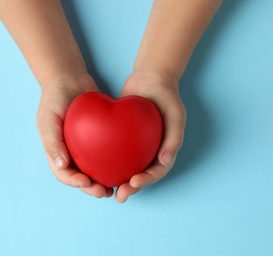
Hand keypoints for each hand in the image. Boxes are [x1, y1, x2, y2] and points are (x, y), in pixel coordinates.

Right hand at [37, 74, 113, 197]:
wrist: (69, 79)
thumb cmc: (54, 99)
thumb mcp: (48, 119)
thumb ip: (52, 142)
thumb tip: (61, 166)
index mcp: (57, 152)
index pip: (65, 174)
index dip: (75, 182)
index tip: (87, 183)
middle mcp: (71, 152)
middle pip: (82, 177)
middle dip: (92, 188)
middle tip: (104, 192)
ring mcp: (85, 146)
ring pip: (96, 168)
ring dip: (104, 180)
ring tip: (118, 186)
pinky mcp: (99, 137)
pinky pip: (107, 152)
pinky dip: (114, 161)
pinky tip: (127, 165)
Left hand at [115, 71, 186, 202]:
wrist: (150, 78)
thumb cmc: (167, 97)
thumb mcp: (176, 116)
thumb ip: (174, 139)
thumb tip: (165, 161)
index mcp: (164, 150)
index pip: (157, 171)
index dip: (147, 180)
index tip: (134, 181)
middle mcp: (150, 151)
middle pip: (141, 174)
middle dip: (131, 187)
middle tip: (119, 195)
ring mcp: (136, 145)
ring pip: (126, 167)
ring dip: (118, 180)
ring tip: (106, 189)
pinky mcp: (121, 137)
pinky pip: (114, 151)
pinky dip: (108, 162)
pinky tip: (95, 168)